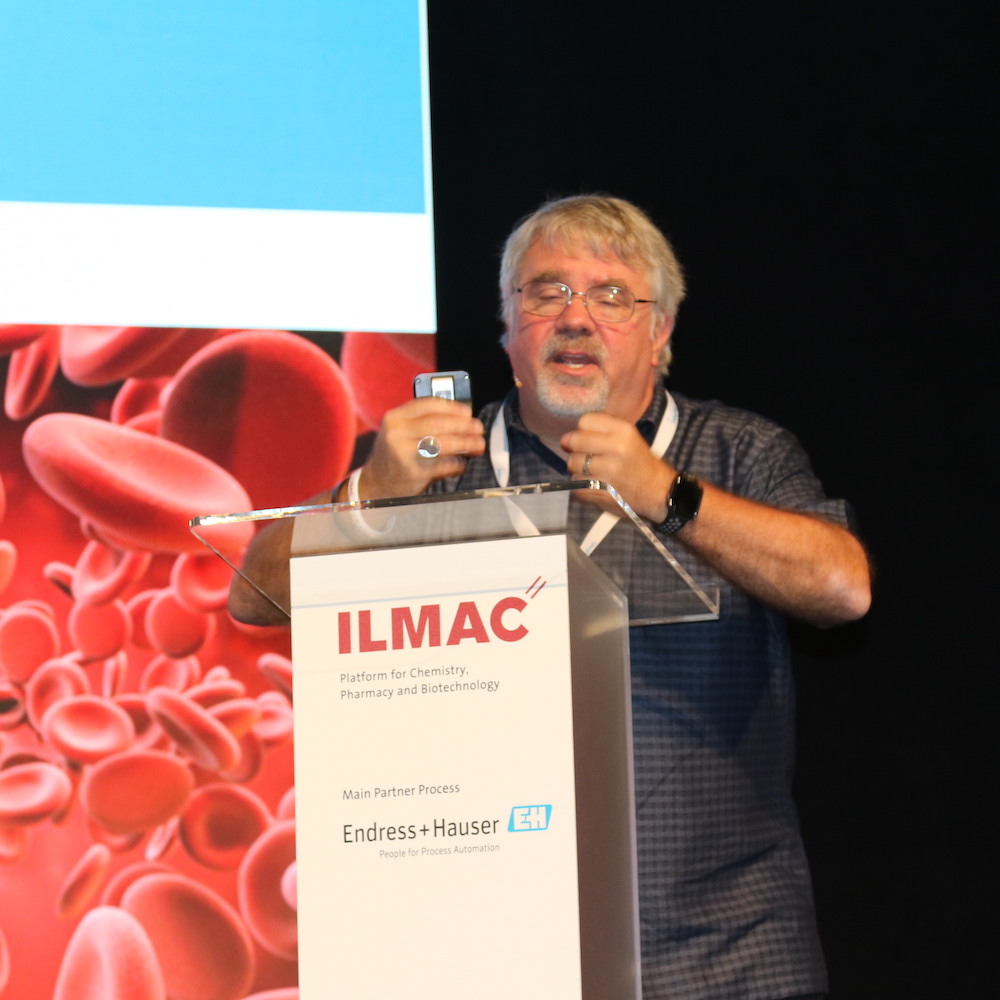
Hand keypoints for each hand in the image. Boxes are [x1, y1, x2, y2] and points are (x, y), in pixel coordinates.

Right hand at [360, 397, 485, 499]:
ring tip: (478, 445)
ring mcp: (404, 454)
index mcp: (395, 418)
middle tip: (478, 428)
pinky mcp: (413, 473)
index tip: (467, 412)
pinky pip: (443, 465)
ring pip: (443, 443)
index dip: (451, 408)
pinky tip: (462, 464)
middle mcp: (397, 433)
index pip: (427, 405)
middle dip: (463, 425)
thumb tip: (461, 418)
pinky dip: (457, 464)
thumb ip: (421, 422)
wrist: (375, 484)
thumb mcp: (400, 433)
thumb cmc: (395, 455)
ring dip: (466, 443)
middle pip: (437, 424)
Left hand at [560, 411, 674, 521]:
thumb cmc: (639, 463)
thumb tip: (564, 439)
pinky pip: (575, 486)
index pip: (585, 421)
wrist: (659, 492)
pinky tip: (595, 486)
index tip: (590, 440)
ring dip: (578, 471)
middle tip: (587, 458)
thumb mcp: (627, 438)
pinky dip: (581, 487)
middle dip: (576, 450)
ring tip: (594, 474)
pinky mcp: (602, 491)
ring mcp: (609, 471)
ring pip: (573, 464)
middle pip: (575, 441)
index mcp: (623, 430)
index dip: (583, 431)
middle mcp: (616, 448)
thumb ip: (598, 433)